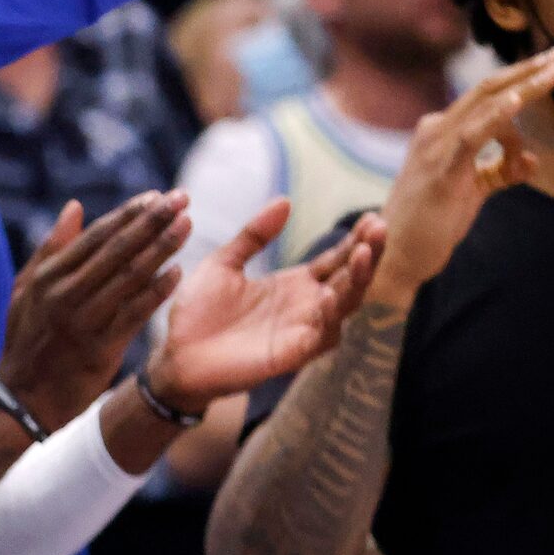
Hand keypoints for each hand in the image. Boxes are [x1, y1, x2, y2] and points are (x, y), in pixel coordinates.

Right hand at [0, 192, 190, 430]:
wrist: (24, 396)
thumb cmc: (27, 338)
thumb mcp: (26, 290)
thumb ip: (51, 248)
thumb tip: (74, 207)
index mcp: (48, 277)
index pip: (96, 236)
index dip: (128, 214)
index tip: (156, 196)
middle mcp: (65, 294)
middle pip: (118, 250)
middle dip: (152, 222)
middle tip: (182, 199)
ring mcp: (84, 321)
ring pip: (130, 277)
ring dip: (162, 248)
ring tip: (187, 226)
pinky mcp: (101, 347)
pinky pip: (135, 313)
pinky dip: (157, 291)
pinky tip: (178, 272)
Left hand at [150, 200, 384, 410]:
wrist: (174, 354)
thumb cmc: (199, 312)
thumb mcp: (224, 263)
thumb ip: (254, 235)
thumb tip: (285, 200)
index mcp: (294, 285)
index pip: (336, 260)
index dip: (355, 240)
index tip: (370, 216)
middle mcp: (307, 307)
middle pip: (351, 278)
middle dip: (367, 253)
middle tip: (378, 226)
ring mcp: (303, 330)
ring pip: (345, 305)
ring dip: (357, 279)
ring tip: (362, 252)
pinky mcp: (291, 353)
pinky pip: (321, 335)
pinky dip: (329, 315)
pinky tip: (330, 293)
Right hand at [369, 48, 553, 303]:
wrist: (394, 254)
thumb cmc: (429, 224)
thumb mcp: (471, 191)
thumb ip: (500, 171)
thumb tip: (534, 162)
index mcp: (439, 134)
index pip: (486, 100)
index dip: (520, 81)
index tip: (552, 68)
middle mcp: (435, 132)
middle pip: (487, 90)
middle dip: (527, 70)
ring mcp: (436, 149)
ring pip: (486, 105)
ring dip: (525, 86)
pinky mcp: (442, 171)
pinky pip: (472, 135)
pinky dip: (496, 116)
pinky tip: (518, 101)